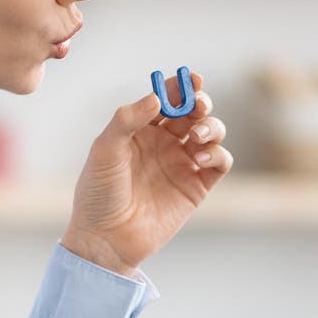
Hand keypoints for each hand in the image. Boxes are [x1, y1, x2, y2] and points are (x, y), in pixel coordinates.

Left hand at [61, 71, 232, 275]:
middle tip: (198, 105)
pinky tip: (200, 156)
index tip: (190, 79)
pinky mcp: (196, 187)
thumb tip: (157, 98)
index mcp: (140, 130)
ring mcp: (182, 164)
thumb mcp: (104, 150)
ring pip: (211, 132)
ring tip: (195, 137)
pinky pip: (219, 162)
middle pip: (193, 112)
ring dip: (211, 126)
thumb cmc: (98, 193)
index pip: (167, 99)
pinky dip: (218, 152)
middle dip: (200, 103)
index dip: (180, 87)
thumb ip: (127, 120)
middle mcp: (164, 143)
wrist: (105, 238)